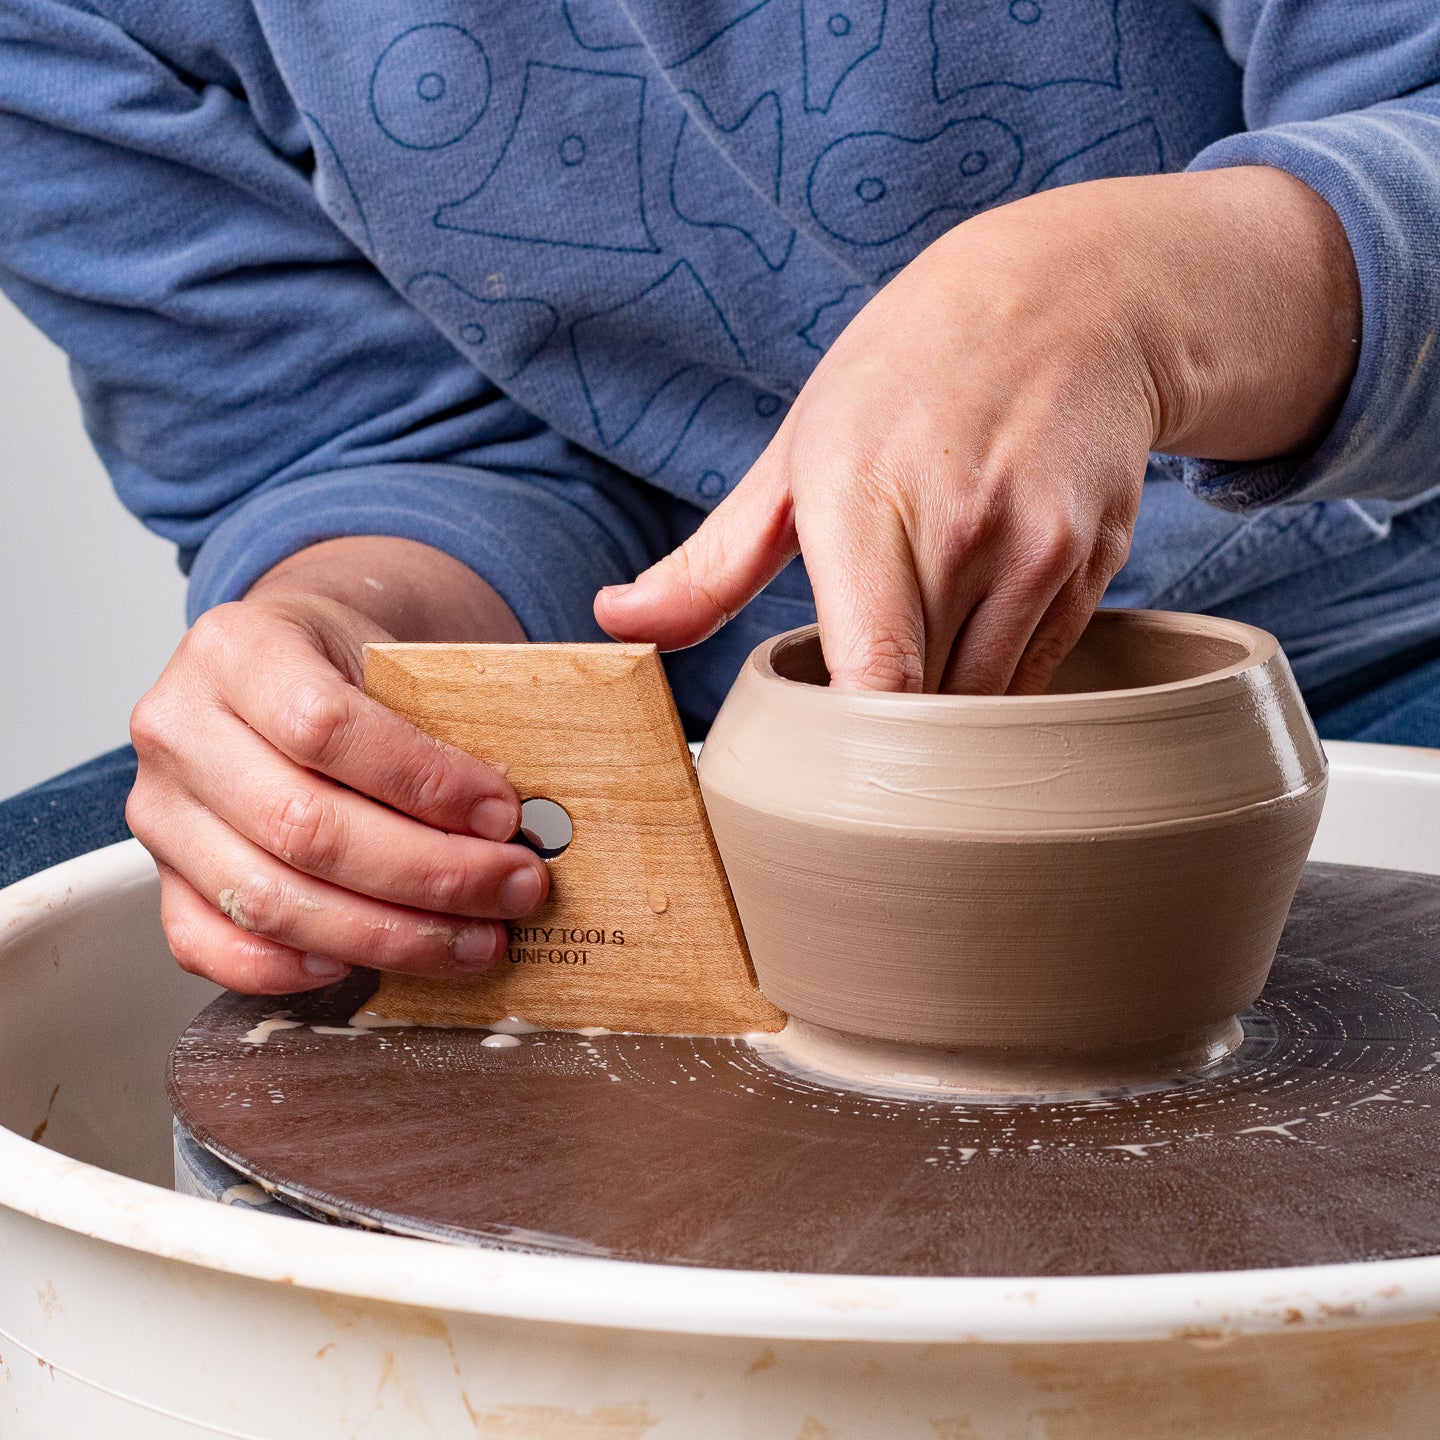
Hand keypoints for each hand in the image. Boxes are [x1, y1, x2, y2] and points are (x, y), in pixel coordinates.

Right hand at [127, 540, 546, 992]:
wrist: (273, 666)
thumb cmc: (339, 665)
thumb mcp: (387, 654)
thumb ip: (437, 722)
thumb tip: (514, 823)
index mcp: (234, 650)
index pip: (326, 728)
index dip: (424, 782)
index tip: (502, 814)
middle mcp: (178, 730)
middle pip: (305, 827)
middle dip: (430, 875)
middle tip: (513, 888)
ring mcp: (159, 811)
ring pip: (269, 899)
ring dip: (389, 935)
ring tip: (474, 940)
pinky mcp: (161, 877)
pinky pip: (209, 945)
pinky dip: (293, 969)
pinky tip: (367, 963)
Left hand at [596, 168, 1358, 692]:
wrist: (1068, 298)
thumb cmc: (903, 376)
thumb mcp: (794, 454)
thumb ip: (709, 563)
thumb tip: (614, 623)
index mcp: (865, 505)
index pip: (875, 681)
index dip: (852, 756)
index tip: (817, 775)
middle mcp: (964, 533)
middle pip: (926, 715)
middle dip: (884, 744)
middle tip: (848, 730)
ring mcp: (1042, 550)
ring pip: (986, 707)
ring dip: (942, 713)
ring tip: (914, 650)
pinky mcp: (1096, 565)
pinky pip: (1037, 675)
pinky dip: (996, 680)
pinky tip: (974, 620)